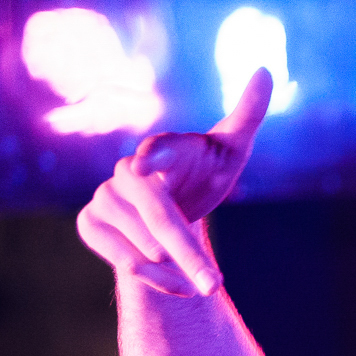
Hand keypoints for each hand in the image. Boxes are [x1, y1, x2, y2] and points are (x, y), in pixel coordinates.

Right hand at [75, 68, 272, 295]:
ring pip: (142, 245)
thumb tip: (265, 70)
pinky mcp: (89, 223)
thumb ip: (247, 114)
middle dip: (187, 253)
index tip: (144, 163)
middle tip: (215, 285)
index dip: (152, 156)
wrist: (173, 205)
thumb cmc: (204, 171)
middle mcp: (128, 170)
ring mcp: (104, 196)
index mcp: (164, 148)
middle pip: (159, 217)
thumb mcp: (231, 149)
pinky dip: (156, 279)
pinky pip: (123, 261)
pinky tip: (180, 283)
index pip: (157, 150)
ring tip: (201, 276)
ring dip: (178, 268)